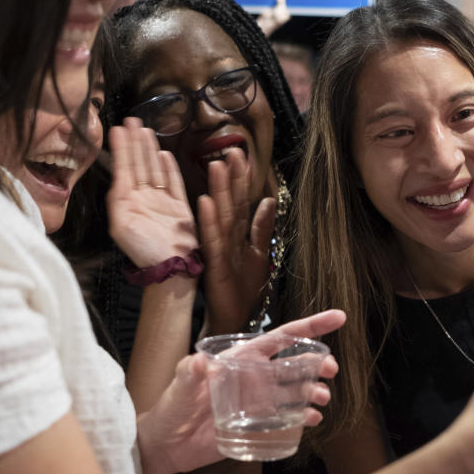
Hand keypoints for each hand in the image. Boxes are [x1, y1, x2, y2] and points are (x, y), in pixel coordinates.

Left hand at [107, 118, 196, 266]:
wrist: (171, 267)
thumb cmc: (144, 250)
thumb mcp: (121, 225)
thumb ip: (118, 199)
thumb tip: (118, 176)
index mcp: (127, 202)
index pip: (124, 167)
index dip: (121, 147)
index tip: (117, 128)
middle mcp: (143, 198)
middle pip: (139, 163)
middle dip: (135, 141)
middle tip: (132, 120)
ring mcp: (161, 201)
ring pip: (154, 169)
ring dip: (150, 150)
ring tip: (145, 131)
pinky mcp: (179, 206)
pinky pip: (174, 182)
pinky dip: (169, 168)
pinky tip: (165, 154)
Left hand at [136, 310, 345, 473]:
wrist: (166, 445)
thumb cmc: (171, 407)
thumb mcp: (179, 384)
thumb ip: (190, 372)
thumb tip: (200, 361)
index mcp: (242, 358)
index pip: (281, 337)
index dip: (310, 326)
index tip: (337, 318)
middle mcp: (256, 376)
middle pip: (295, 364)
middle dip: (317, 362)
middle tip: (331, 369)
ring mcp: (259, 400)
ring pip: (296, 391)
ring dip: (313, 391)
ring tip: (322, 398)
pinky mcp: (258, 424)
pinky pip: (288, 418)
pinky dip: (304, 417)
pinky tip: (313, 419)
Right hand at [198, 148, 274, 334]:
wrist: (233, 321)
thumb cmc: (243, 291)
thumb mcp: (258, 255)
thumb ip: (261, 228)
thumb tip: (267, 200)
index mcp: (238, 236)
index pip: (241, 202)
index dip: (241, 180)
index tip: (241, 154)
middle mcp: (226, 240)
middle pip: (230, 204)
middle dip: (230, 178)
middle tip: (229, 151)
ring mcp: (219, 252)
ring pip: (220, 217)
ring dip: (218, 192)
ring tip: (216, 166)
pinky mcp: (214, 266)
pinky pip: (211, 241)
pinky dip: (209, 222)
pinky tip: (206, 203)